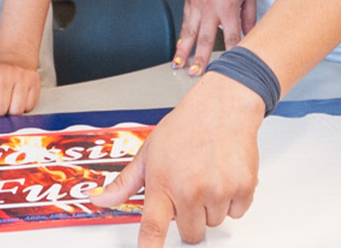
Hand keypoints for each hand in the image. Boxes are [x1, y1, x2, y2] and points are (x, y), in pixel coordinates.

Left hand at [90, 73, 261, 245]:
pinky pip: (237, 212)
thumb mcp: (148, 153)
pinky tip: (224, 175)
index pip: (153, 228)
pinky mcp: (243, 188)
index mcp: (163, 183)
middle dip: (190, 218)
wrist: (222, 106)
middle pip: (191, 234)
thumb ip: (124, 184)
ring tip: (208, 176)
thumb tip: (97, 200)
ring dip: (211, 207)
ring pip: (214, 222)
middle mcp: (191, 190)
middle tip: (189, 190)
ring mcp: (219, 190)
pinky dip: (233, 199)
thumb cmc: (185, 127)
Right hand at [173, 0, 256, 73]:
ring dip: (183, 51)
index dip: (232, 53)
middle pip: (205, 39)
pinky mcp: (188, 0)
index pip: (231, 37)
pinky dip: (181, 36)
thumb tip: (252, 33)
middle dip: (200, 59)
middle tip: (197, 74)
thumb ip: (249, 16)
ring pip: (189, 33)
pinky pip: (185, 21)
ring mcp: (196, 4)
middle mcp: (210, 8)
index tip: (231, 68)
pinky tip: (178, 47)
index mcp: (227, 7)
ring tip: (179, 65)